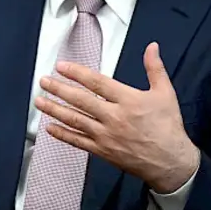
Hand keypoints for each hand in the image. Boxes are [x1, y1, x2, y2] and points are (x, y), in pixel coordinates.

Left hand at [34, 42, 199, 192]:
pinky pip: (78, 142)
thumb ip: (154, 68)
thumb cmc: (169, 127)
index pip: (97, 83)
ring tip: (39, 101)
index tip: (61, 66)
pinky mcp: (103, 151)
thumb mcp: (165, 93)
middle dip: (59, 89)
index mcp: (128, 100)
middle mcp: (114, 117)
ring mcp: (106, 136)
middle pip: (80, 100)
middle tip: (43, 81)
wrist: (171, 162)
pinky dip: (62, 134)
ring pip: (75, 120)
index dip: (77, 73)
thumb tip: (151, 46)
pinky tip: (50, 128)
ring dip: (55, 110)